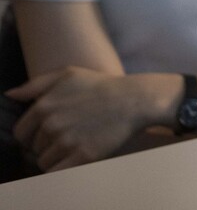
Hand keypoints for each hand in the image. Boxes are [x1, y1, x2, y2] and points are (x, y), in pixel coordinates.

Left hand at [7, 67, 161, 170]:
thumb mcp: (68, 74)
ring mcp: (67, 141)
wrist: (134, 99)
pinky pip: (58, 173)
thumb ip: (35, 84)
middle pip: (34, 149)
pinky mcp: (83, 156)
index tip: (48, 132)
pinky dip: (62, 169)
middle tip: (67, 136)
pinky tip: (74, 159)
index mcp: (43, 106)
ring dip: (56, 158)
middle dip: (46, 145)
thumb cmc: (100, 85)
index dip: (32, 135)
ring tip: (74, 146)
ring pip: (45, 162)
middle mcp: (51, 125)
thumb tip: (10, 95)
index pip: (21, 133)